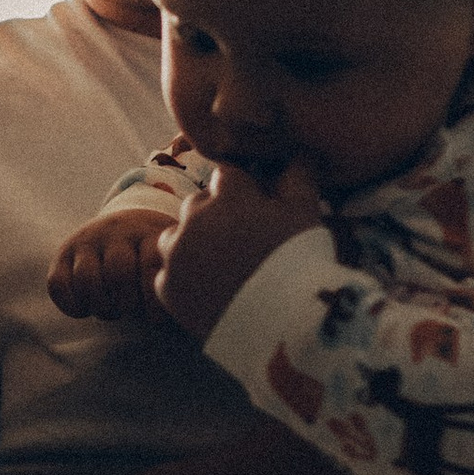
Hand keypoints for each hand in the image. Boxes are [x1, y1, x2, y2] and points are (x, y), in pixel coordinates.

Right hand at [48, 208, 171, 320]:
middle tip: (128, 311)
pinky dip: (72, 306)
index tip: (154, 319)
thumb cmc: (153, 254)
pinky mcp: (64, 253)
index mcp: (147, 233)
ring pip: (87, 280)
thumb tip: (178, 310)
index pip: (149, 265)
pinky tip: (85, 310)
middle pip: (118, 275)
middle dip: (125, 305)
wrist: (124, 222)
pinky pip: (58, 284)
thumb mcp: (168, 255)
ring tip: (110, 311)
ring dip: (100, 307)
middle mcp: (116, 232)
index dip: (151, 299)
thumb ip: (172, 276)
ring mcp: (87, 241)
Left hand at [153, 160, 325, 341]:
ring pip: (175, 237)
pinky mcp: (167, 289)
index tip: (256, 208)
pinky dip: (185, 279)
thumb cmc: (299, 261)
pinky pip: (169, 275)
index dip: (243, 191)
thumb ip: (298, 174)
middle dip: (216, 216)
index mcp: (226, 195)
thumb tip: (299, 150)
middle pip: (198, 205)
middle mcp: (193, 219)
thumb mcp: (306, 210)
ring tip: (221, 265)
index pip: (227, 176)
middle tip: (242, 242)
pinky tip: (209, 290)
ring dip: (192, 245)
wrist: (282, 323)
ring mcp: (176, 255)